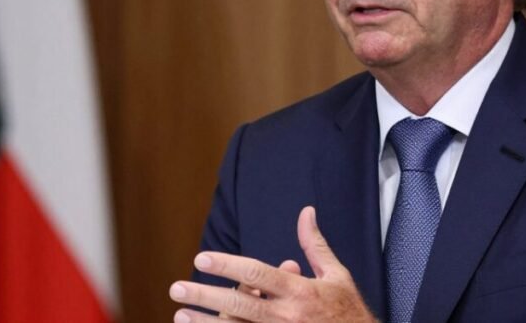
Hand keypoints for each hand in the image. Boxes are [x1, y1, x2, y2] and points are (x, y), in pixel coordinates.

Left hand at [170, 206, 376, 321]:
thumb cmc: (348, 310)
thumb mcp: (336, 275)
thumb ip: (315, 245)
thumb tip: (306, 212)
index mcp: (300, 291)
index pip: (257, 274)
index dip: (227, 265)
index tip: (202, 258)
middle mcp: (287, 315)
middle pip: (239, 304)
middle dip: (205, 295)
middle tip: (177, 287)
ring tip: (180, 315)